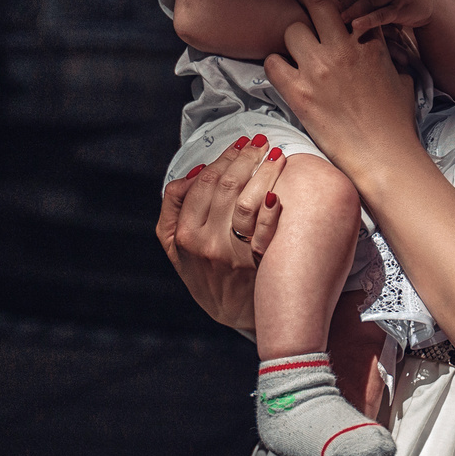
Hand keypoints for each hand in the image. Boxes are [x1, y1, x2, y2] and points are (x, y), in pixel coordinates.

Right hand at [155, 134, 289, 335]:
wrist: (235, 314)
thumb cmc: (207, 275)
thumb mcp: (175, 248)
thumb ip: (173, 210)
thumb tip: (195, 173)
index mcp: (184, 236)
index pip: (203, 182)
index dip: (223, 158)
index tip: (239, 143)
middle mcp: (207, 243)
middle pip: (226, 185)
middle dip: (245, 157)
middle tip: (260, 141)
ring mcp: (233, 254)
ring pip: (247, 198)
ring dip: (264, 171)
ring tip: (275, 155)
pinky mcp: (258, 262)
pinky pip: (267, 226)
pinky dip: (273, 204)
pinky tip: (281, 187)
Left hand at [263, 0, 420, 176]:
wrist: (384, 156)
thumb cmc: (396, 122)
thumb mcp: (402, 78)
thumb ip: (387, 57)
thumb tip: (384, 50)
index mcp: (370, 43)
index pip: (347, 0)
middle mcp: (343, 48)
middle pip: (314, 0)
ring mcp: (319, 69)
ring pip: (290, 30)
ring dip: (289, 38)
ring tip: (291, 47)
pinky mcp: (299, 93)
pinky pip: (272, 63)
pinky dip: (275, 65)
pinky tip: (282, 72)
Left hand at [335, 0, 453, 42]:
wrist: (435, 5)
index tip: (338, 0)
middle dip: (349, 0)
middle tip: (336, 12)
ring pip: (370, 0)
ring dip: (354, 10)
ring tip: (342, 19)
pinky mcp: (403, 8)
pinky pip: (382, 14)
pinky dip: (368, 20)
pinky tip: (356, 25)